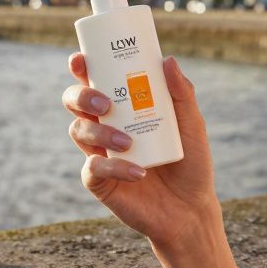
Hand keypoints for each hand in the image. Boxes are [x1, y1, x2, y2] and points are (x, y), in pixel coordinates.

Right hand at [61, 53, 220, 248]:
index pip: (96, 80)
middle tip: (105, 103)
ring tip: (128, 142)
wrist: (191, 208)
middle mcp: (106, 126)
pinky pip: (93, 169)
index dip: (83, 67)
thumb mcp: (191, 124)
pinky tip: (137, 171)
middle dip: (82, 96)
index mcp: (124, 107)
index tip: (81, 59)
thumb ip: (182, 93)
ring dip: (99, 132)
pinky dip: (114, 167)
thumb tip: (167, 60)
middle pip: (75, 102)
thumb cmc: (190, 161)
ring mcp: (100, 153)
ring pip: (79, 131)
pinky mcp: (100, 182)